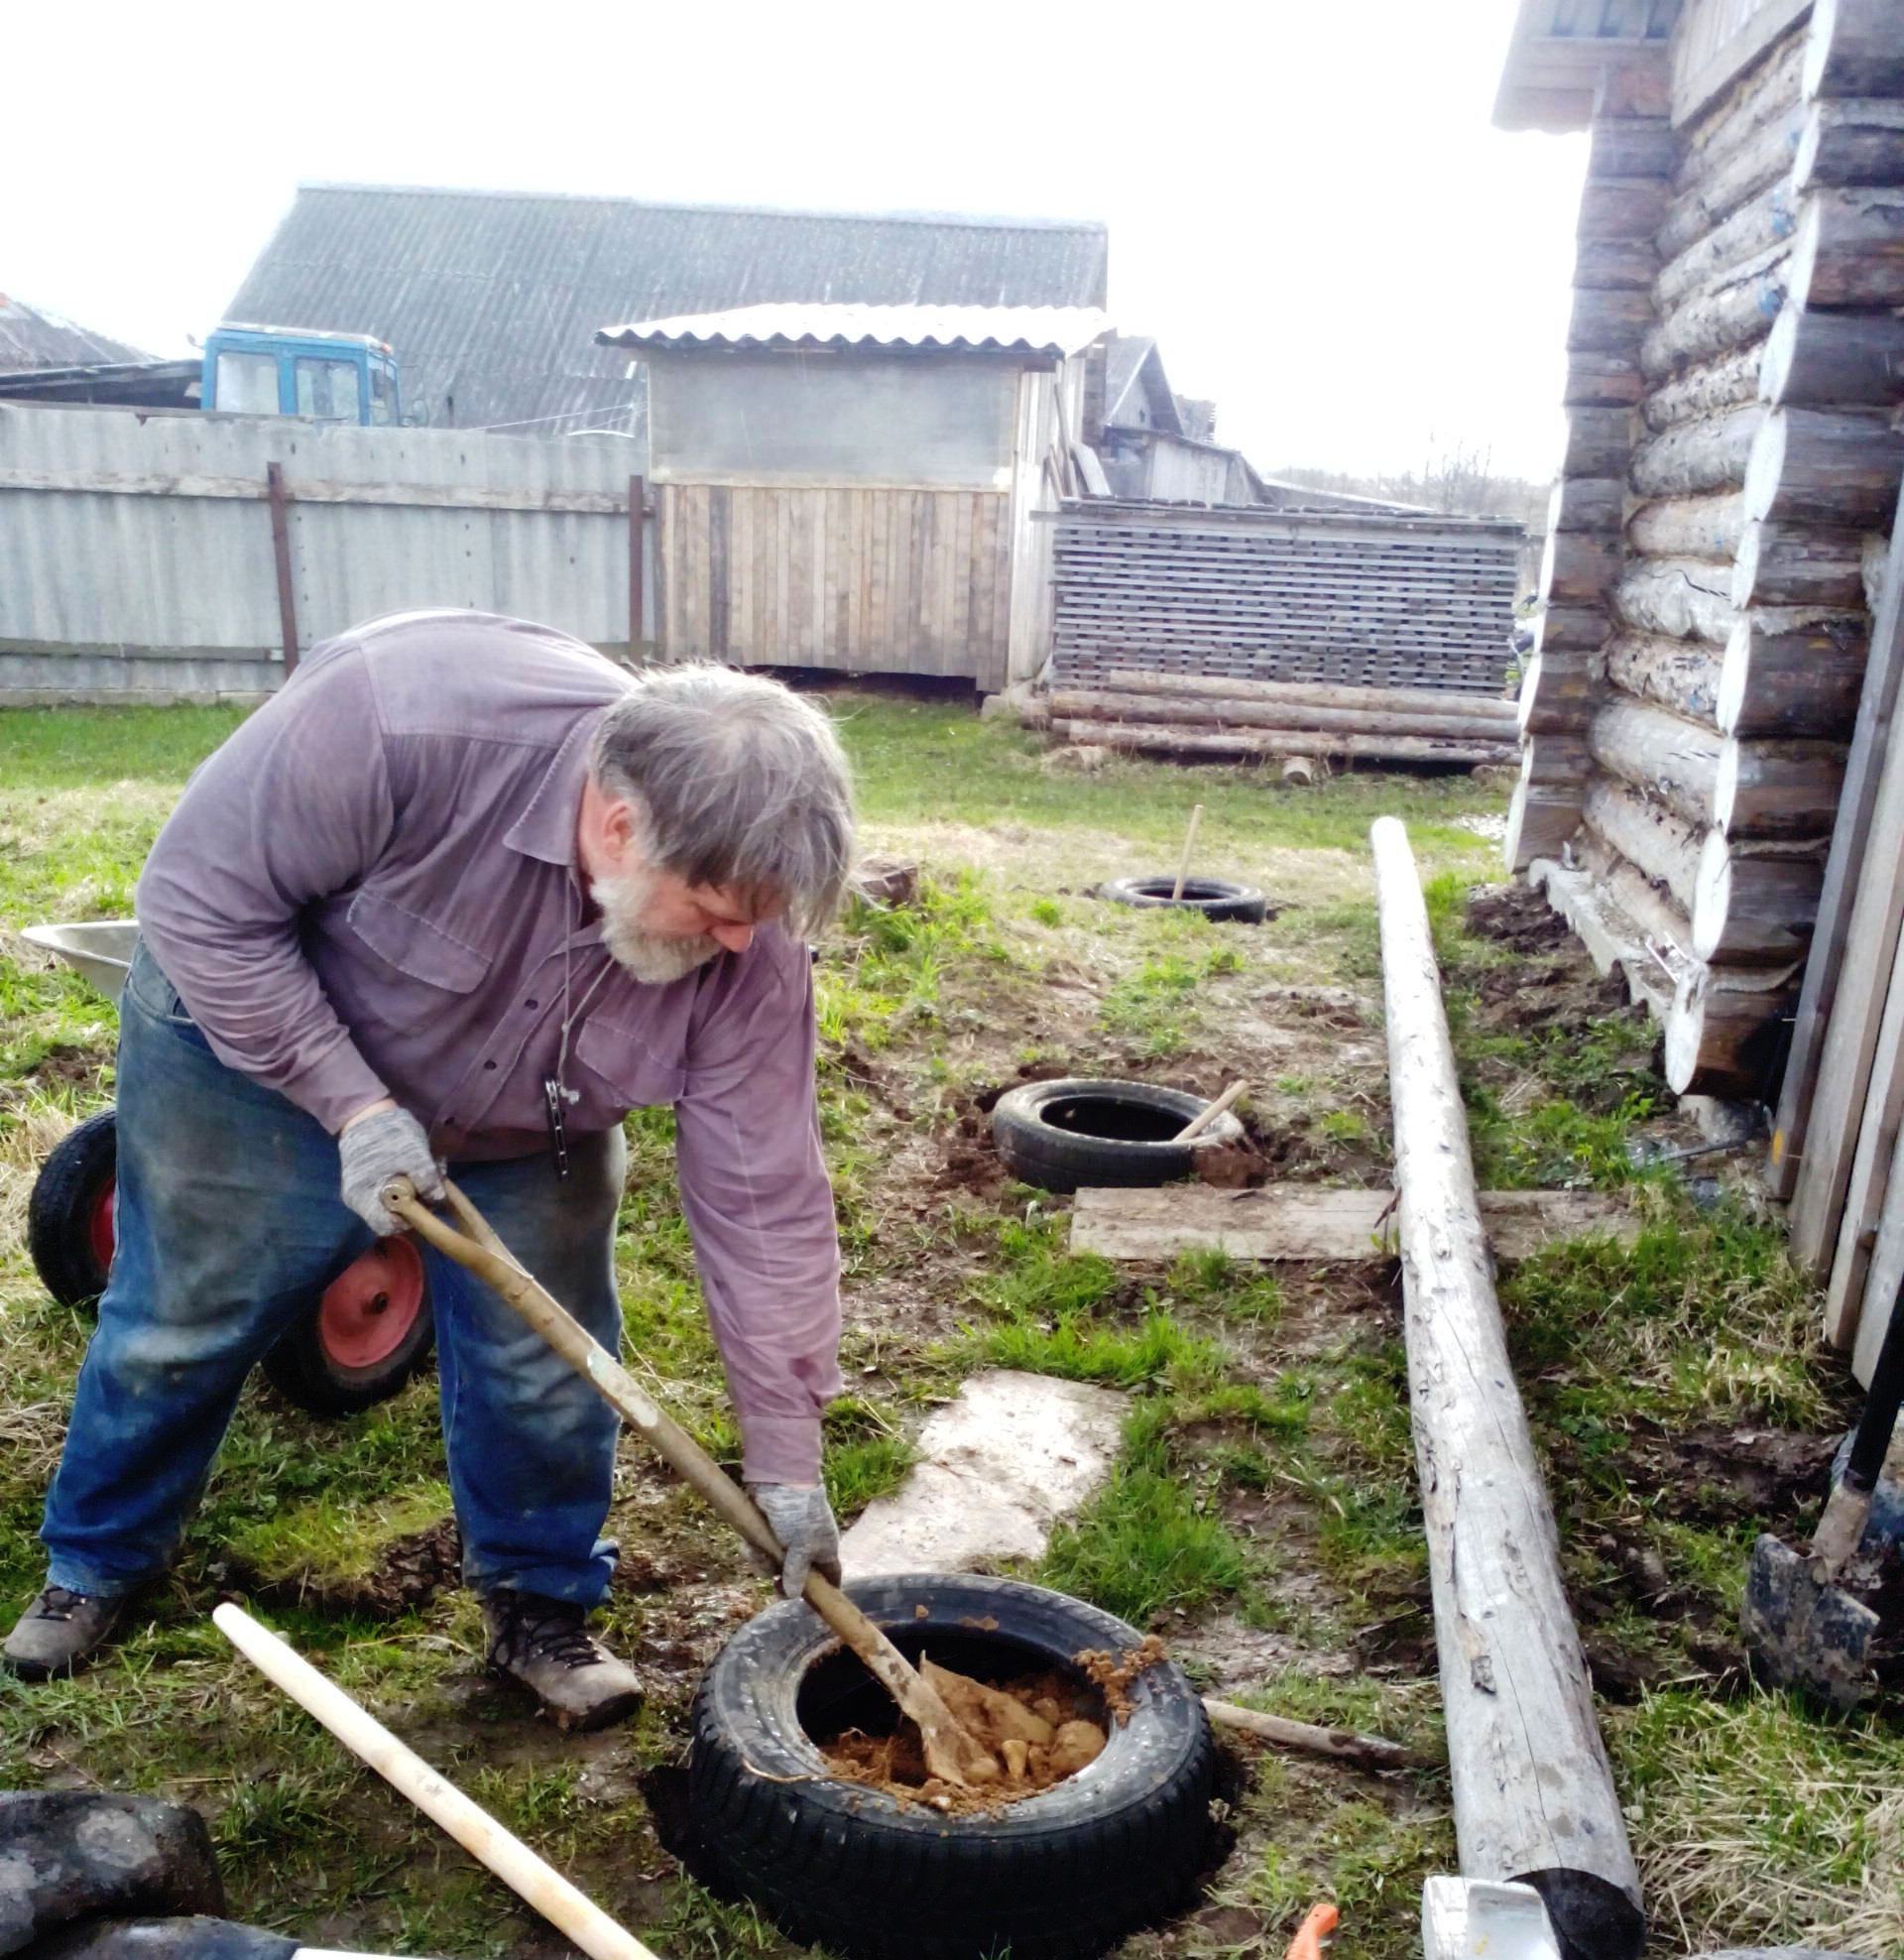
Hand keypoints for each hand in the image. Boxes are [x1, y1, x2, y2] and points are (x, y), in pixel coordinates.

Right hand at [338, 1105, 444, 1236]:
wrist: (366, 1113)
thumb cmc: (387, 1133)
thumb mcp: (413, 1153)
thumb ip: (426, 1178)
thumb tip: (437, 1198)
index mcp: (363, 1197)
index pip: (386, 1225)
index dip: (408, 1220)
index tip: (425, 1205)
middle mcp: (358, 1200)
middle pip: (390, 1217)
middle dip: (413, 1206)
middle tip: (428, 1190)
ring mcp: (362, 1191)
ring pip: (391, 1205)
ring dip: (410, 1195)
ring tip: (423, 1177)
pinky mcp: (368, 1182)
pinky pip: (387, 1194)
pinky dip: (403, 1188)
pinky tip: (414, 1173)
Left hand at [747, 1483, 842, 1598]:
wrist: (779, 1481)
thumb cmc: (799, 1514)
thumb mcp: (802, 1548)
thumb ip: (798, 1574)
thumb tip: (794, 1596)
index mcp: (824, 1550)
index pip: (831, 1576)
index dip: (825, 1592)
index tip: (814, 1606)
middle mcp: (806, 1547)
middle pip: (796, 1577)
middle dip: (782, 1581)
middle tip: (775, 1584)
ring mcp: (786, 1540)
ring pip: (774, 1566)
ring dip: (764, 1563)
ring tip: (760, 1552)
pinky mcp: (767, 1533)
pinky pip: (760, 1552)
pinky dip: (754, 1550)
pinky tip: (751, 1544)